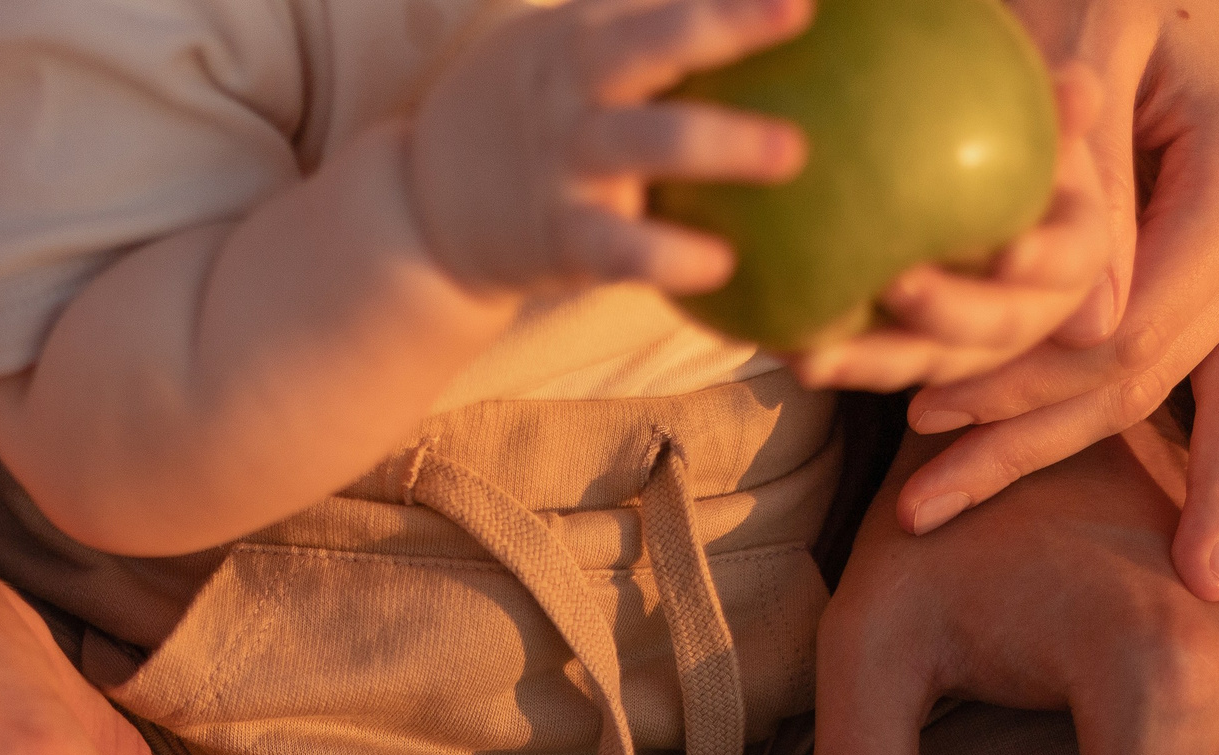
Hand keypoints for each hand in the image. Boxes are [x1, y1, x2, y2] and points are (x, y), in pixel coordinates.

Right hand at [407, 0, 812, 296]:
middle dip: (723, 22)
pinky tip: (724, 265)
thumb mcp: (572, 45)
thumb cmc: (537, 112)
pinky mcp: (561, 237)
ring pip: (646, 141)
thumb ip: (650, 21)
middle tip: (795, 8)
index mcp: (584, 32)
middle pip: (650, 41)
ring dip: (720, 144)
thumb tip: (765, 2)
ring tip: (793, 153)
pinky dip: (669, 256)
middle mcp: (575, 86)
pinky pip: (621, 248)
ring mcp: (566, 160)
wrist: (424, 203)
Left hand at [787, 66, 1111, 402]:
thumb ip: (1058, 109)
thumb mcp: (1039, 109)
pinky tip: (785, 347)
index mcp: (1075, 247)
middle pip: (1000, 328)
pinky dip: (837, 361)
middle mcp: (1033, 306)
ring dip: (874, 365)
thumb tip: (1076, 91)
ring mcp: (974, 339)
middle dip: (948, 316)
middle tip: (897, 285)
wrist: (963, 161)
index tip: (1011, 253)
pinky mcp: (921, 351)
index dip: (1047, 263)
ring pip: (932, 363)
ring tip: (815, 356)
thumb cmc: (1009, 127)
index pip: (1072, 260)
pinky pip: (879, 364)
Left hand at [886, 0, 1218, 600]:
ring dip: (1152, 492)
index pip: (1126, 335)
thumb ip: (1093, 170)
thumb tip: (1090, 329)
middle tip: (926, 506)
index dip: (1023, 390)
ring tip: (1102, 564)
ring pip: (1206, 404)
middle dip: (1038, 448)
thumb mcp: (1091, 27)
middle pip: (1148, 383)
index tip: (923, 424)